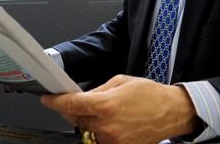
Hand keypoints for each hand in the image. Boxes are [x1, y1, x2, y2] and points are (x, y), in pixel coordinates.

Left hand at [40, 75, 199, 143]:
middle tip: (86, 102)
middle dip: (76, 110)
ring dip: (90, 121)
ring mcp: (112, 140)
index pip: (70, 105)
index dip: (56, 102)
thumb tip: (81, 96)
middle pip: (76, 119)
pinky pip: (100, 140)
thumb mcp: (121, 81)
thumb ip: (97, 90)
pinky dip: (101, 131)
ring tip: (108, 112)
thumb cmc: (150, 95)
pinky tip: (113, 122)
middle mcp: (107, 125)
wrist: (172, 112)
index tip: (48, 99)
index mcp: (106, 105)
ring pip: (87, 130)